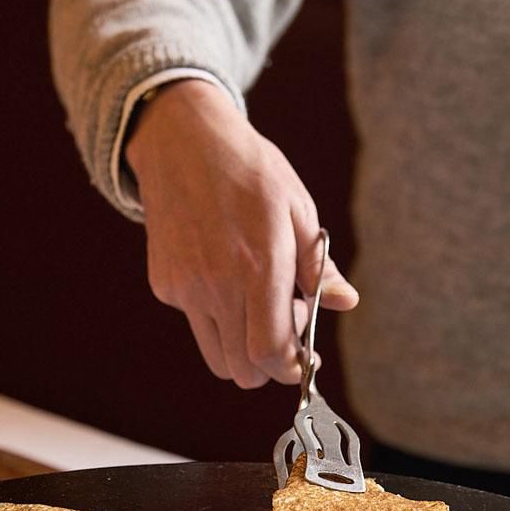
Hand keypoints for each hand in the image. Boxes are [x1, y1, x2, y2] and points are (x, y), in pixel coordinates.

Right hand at [126, 79, 358, 388]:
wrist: (181, 140)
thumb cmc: (249, 170)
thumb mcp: (297, 208)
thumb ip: (319, 266)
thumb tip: (345, 302)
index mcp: (259, 263)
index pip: (270, 352)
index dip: (291, 369)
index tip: (306, 359)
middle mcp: (217, 283)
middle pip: (243, 370)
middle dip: (269, 365)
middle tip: (284, 324)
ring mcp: (185, 287)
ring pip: (216, 356)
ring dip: (242, 348)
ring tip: (254, 304)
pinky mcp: (165, 285)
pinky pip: (196, 322)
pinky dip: (216, 315)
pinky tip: (222, 271)